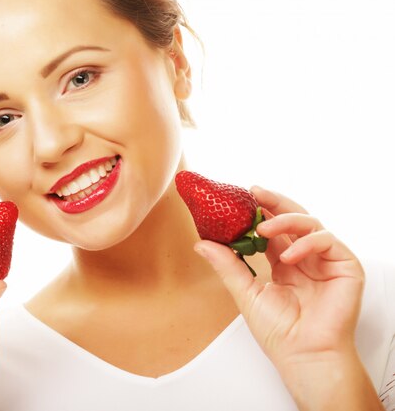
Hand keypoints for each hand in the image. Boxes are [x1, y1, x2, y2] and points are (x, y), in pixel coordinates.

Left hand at [194, 186, 381, 409]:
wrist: (303, 354)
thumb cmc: (279, 331)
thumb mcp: (246, 292)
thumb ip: (227, 265)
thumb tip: (201, 243)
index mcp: (284, 261)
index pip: (272, 229)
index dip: (258, 212)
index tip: (239, 197)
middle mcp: (305, 257)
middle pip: (291, 218)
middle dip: (273, 203)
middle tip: (253, 192)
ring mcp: (325, 260)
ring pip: (309, 223)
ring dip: (285, 221)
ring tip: (263, 230)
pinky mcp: (345, 266)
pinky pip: (327, 241)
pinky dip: (307, 243)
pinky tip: (289, 256)